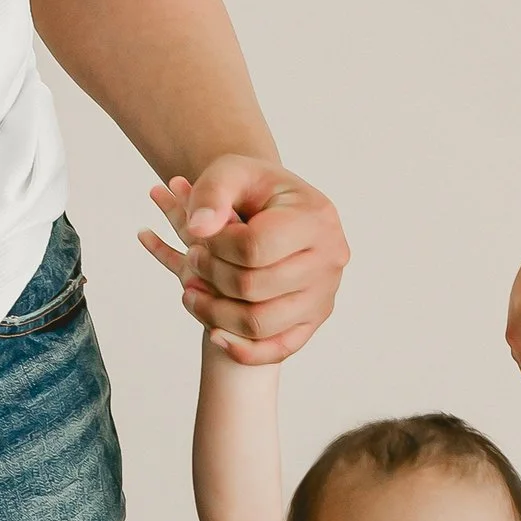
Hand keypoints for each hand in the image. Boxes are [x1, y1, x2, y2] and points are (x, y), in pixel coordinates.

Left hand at [138, 156, 348, 363]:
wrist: (279, 210)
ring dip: (214, 313)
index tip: (196, 237)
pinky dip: (242, 348)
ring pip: (260, 323)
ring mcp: (324, 294)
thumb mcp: (231, 172)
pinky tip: (215, 333)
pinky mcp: (314, 320)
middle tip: (192, 260)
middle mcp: (330, 259)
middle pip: (254, 287)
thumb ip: (211, 192)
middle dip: (210, 275)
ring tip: (190, 292)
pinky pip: (278, 349)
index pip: (254, 247)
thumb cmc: (254, 189)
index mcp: (316, 218)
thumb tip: (198, 229)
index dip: (214, 247)